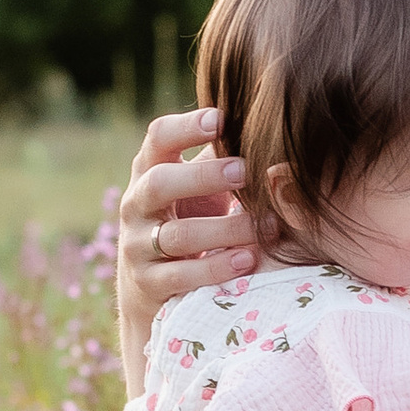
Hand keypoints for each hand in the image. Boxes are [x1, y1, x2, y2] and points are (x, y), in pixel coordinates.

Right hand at [118, 110, 255, 388]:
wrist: (151, 291)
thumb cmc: (188, 222)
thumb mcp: (198, 188)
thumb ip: (222, 158)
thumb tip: (273, 126)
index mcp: (150, 171)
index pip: (158, 139)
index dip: (185, 127)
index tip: (220, 119)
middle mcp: (136, 205)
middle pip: (159, 183)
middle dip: (203, 177)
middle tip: (245, 171)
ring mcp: (137, 246)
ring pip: (176, 235)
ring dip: (223, 229)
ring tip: (264, 225)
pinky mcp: (148, 284)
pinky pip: (180, 276)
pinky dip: (216, 268)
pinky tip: (248, 260)